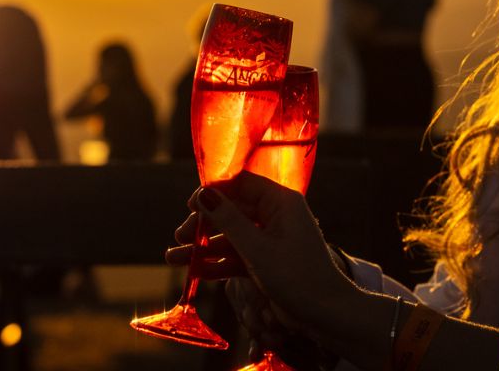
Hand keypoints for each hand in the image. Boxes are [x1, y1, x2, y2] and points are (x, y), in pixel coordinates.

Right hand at [170, 173, 359, 339]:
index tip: (190, 204)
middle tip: (179, 236)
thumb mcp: (257, 248)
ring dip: (203, 247)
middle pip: (232, 211)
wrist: (325, 314)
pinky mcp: (266, 261)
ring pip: (230, 236)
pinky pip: (236, 256)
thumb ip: (228, 220)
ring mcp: (271, 240)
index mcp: (281, 202)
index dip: (214, 191)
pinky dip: (216, 263)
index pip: (242, 184)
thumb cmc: (297, 276)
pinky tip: (193, 271)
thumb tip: (203, 193)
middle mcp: (276, 216)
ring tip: (173, 257)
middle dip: (203, 224)